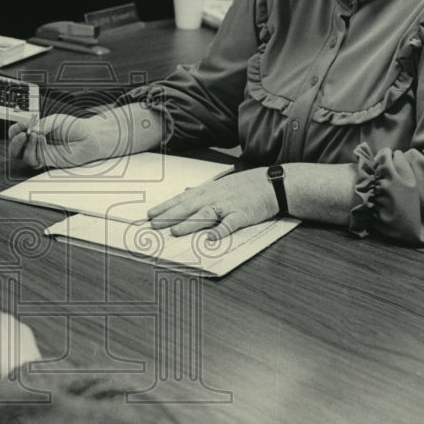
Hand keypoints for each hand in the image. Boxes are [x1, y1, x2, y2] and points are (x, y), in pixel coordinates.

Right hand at [7, 113, 120, 168]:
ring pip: (23, 156)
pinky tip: (42, 142)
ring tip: (36, 136)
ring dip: (26, 146)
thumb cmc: (74, 127)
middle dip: (15, 141)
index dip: (16, 129)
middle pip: (15, 147)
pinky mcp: (48, 161)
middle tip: (24, 134)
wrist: (89, 137)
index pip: (17, 132)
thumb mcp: (56, 120)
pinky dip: (35, 152)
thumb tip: (30, 130)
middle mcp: (36, 143)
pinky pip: (34, 161)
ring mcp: (41, 153)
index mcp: (36, 131)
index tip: (23, 125)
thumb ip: (42, 125)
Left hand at [147, 169, 278, 240]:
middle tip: (153, 225)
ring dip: (189, 223)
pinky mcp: (242, 215)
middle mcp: (214, 197)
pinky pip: (229, 224)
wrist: (272, 184)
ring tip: (174, 231)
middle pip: (189, 207)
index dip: (165, 207)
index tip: (150, 215)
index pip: (182, 199)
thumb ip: (203, 191)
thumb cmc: (246, 185)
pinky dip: (219, 231)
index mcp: (208, 191)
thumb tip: (186, 191)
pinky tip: (210, 239)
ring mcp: (228, 205)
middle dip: (169, 216)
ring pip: (205, 215)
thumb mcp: (221, 185)